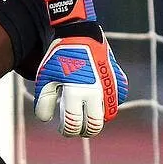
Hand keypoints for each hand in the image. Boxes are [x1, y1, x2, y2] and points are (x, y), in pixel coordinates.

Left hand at [33, 0, 127, 136]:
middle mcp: (95, 91)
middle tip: (76, 126)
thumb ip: (44, 101)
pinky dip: (110, 102)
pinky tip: (98, 98)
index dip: (67, 131)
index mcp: (76, 92)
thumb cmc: (59, 56)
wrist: (79, 32)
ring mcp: (109, 85)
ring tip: (86, 113)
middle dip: (85, 130)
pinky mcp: (118, 78)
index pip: (75, 125)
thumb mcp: (45, 77)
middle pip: (95, 126)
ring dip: (98, 118)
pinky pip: (118, 98)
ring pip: (109, 114)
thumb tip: (47, 120)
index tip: (63, 129)